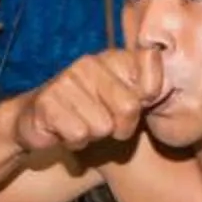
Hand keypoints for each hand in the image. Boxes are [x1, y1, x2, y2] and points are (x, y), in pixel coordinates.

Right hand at [9, 47, 166, 152]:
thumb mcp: (125, 101)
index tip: (137, 105)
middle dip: (120, 127)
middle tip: (104, 124)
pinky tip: (65, 131)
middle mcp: (90, 63)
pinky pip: (78, 134)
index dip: (150, 96)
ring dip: (93, 135)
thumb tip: (162, 87)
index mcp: (114, 58)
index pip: (151, 64)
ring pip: (102, 126)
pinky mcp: (47, 102)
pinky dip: (74, 142)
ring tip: (81, 125)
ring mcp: (66, 80)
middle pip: (130, 107)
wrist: (40, 121)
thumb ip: (149, 90)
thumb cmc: (91, 114)